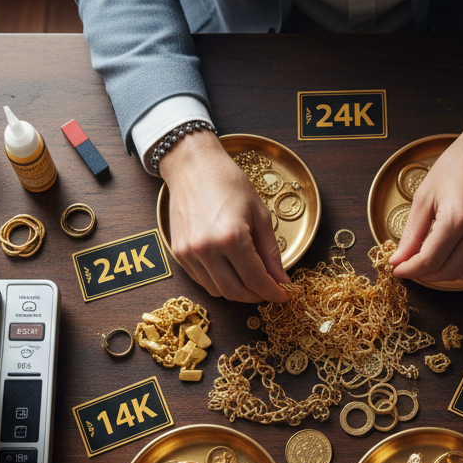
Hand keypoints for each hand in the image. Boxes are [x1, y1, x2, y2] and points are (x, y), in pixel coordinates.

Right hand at [159, 131, 289, 302]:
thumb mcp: (260, 214)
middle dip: (256, 296)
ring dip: (238, 292)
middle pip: (235, 292)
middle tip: (269, 291)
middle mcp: (207, 249)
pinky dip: (220, 283)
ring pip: (217, 291)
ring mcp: (189, 253)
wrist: (192, 166)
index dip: (273, 292)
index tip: (284, 295)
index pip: (256, 280)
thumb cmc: (228, 183)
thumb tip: (281, 280)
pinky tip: (232, 272)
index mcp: (231, 237)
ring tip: (252, 280)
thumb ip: (271, 252)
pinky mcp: (178, 253)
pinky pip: (202, 281)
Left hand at [389, 111, 462, 282]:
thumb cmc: (458, 164)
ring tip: (430, 263)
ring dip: (444, 274)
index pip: (429, 260)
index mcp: (457, 217)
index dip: (409, 270)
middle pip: (447, 272)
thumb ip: (412, 232)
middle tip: (411, 266)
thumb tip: (400, 259)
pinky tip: (452, 257)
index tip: (398, 269)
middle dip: (424, 274)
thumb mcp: (425, 195)